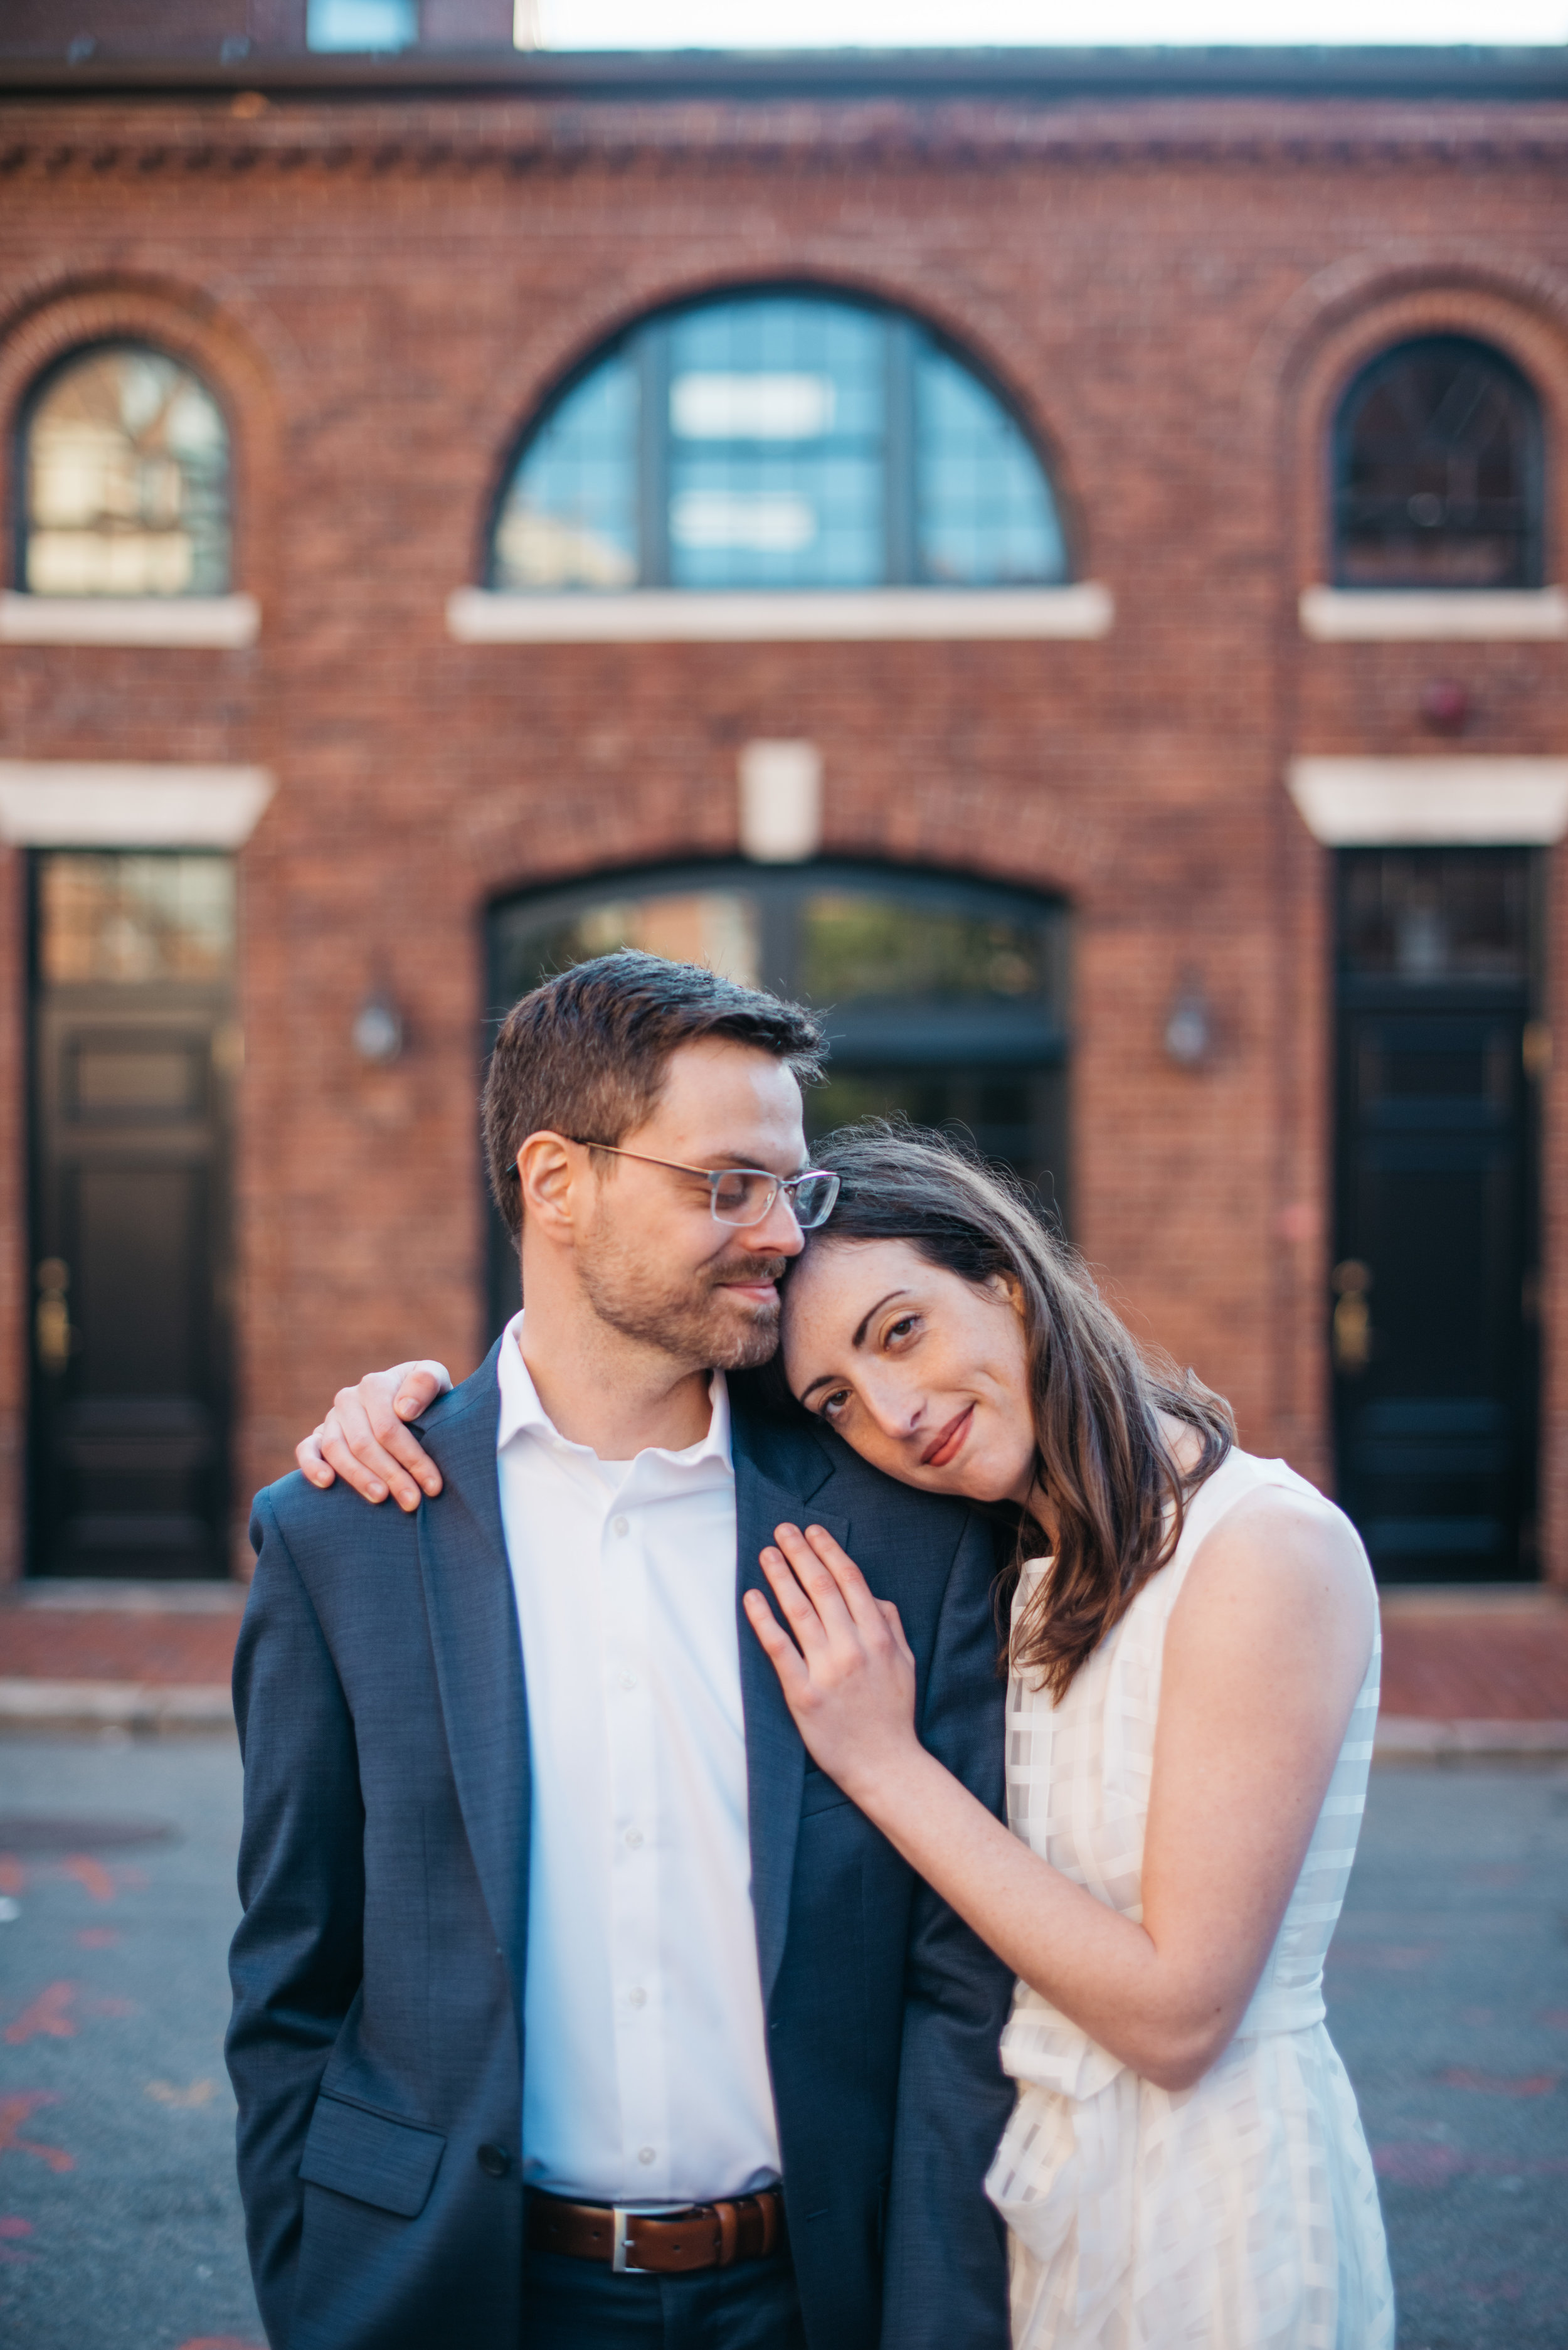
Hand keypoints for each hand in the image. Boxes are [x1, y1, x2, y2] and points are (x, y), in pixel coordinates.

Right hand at [295, 1362, 449, 1510]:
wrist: (412, 1404)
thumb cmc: (426, 1397)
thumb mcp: (435, 1379)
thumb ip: (426, 1382)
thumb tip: (404, 1410)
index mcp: (374, 1384)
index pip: (389, 1427)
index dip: (412, 1458)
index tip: (432, 1485)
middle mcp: (348, 1399)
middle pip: (365, 1443)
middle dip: (392, 1475)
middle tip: (412, 1501)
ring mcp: (331, 1418)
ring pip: (337, 1451)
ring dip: (359, 1478)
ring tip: (381, 1498)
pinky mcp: (318, 1436)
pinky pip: (306, 1450)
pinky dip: (312, 1466)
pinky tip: (327, 1483)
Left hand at [742, 1523, 919, 1805]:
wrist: (886, 1765)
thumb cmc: (894, 1714)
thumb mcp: (906, 1662)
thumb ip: (891, 1624)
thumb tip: (871, 1595)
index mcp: (879, 1636)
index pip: (850, 1580)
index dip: (830, 1551)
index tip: (814, 1531)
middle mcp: (853, 1647)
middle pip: (822, 1588)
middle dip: (801, 1553)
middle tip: (783, 1530)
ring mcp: (828, 1670)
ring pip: (799, 1611)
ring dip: (781, 1577)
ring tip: (766, 1554)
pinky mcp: (803, 1694)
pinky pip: (780, 1648)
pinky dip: (764, 1620)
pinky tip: (753, 1598)